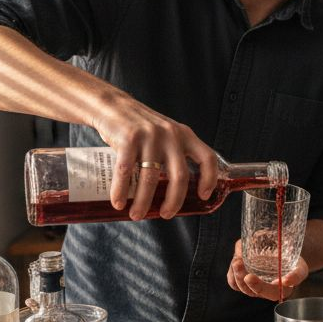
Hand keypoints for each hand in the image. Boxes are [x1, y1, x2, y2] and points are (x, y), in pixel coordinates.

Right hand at [90, 92, 220, 219]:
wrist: (113, 106)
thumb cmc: (141, 128)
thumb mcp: (166, 134)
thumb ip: (175, 155)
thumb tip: (175, 192)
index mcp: (185, 135)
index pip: (207, 158)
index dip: (209, 179)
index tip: (203, 196)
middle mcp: (171, 135)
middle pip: (180, 176)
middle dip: (173, 201)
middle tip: (166, 215)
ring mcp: (150, 137)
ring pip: (150, 178)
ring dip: (143, 202)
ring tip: (136, 215)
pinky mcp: (128, 139)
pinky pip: (126, 171)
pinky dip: (121, 190)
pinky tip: (119, 202)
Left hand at [227, 240, 310, 300]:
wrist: (285, 254)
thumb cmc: (294, 263)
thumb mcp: (301, 268)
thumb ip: (297, 275)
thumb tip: (286, 281)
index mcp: (278, 292)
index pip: (267, 293)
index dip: (258, 287)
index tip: (250, 277)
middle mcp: (263, 291)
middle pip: (249, 290)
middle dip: (241, 277)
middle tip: (238, 262)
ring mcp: (252, 285)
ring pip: (238, 286)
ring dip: (235, 274)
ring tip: (236, 260)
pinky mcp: (242, 279)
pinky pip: (233, 280)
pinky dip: (232, 271)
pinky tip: (236, 259)